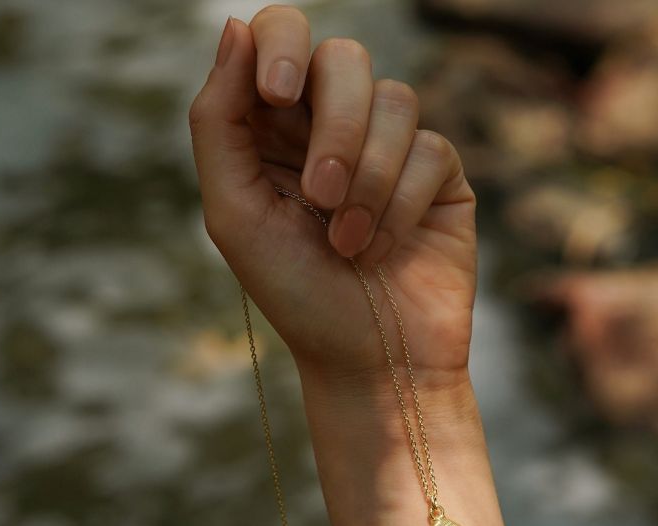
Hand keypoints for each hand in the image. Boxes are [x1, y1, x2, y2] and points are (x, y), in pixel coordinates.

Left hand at [188, 8, 477, 386]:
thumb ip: (218, 122)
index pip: (280, 35)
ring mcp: (392, 149)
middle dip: (334, 129)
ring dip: (367, 179)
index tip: (279, 97)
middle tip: (319, 196)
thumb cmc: (297, 297)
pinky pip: (430, 149)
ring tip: (349, 243)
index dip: (282, 45)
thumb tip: (234, 28)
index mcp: (276, 128)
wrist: (369, 361)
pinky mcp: (439, 176)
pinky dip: (400, 204)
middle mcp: (334, 127)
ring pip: (395, 101)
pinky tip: (385, 250)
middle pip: (344, 60)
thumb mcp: (234, 214)